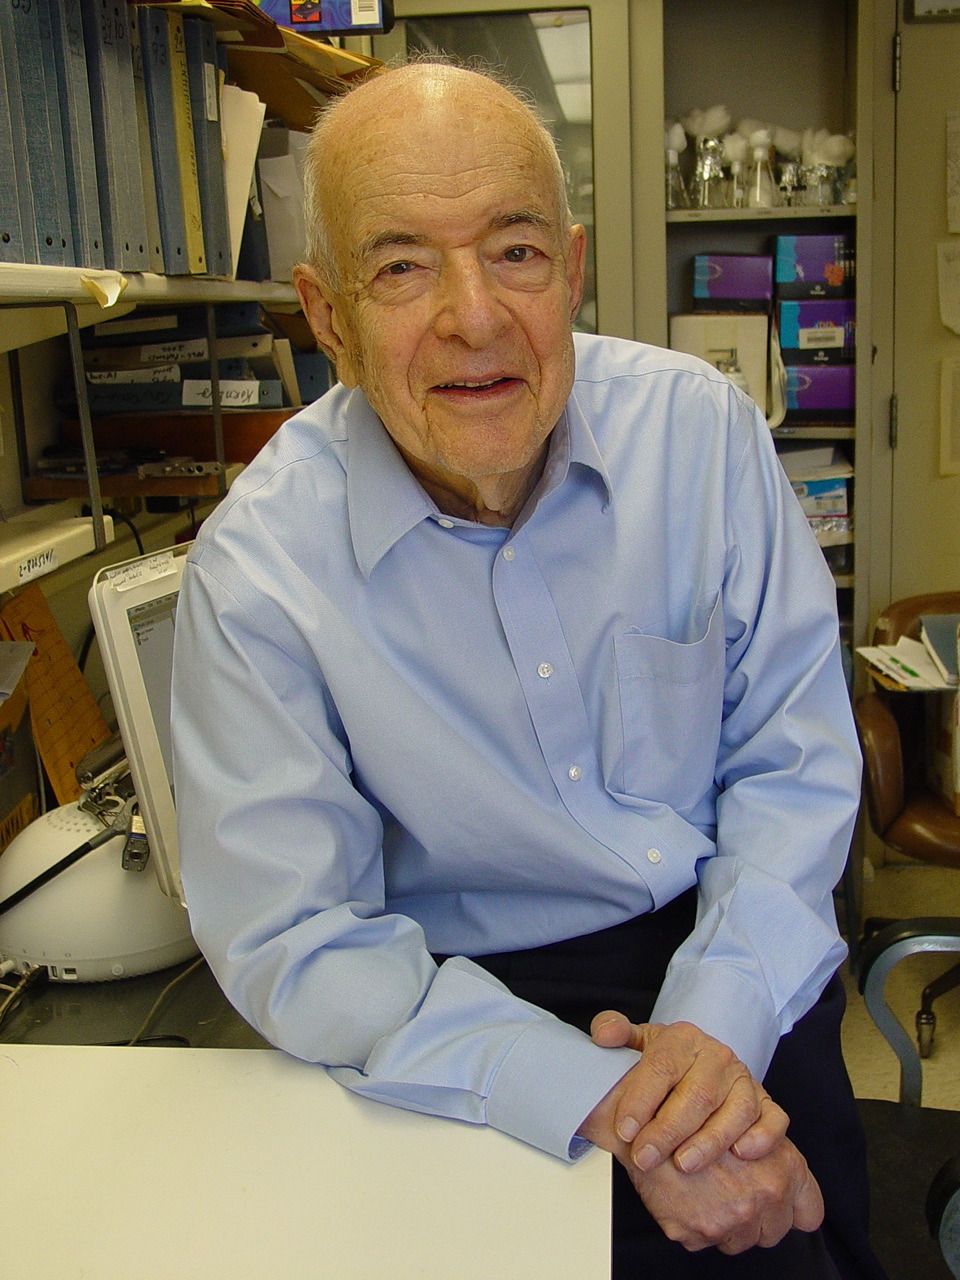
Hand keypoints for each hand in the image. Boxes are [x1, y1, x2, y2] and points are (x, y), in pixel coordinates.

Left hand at [581, 1015, 787, 1174]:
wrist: (703, 1064)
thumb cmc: (666, 1062)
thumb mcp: (639, 1043)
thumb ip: (615, 1032)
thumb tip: (603, 1035)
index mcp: (683, 1039)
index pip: (661, 1067)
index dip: (641, 1099)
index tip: (624, 1129)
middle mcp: (717, 1056)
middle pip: (697, 1094)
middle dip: (668, 1130)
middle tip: (645, 1157)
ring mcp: (744, 1080)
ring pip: (735, 1110)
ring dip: (709, 1141)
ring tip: (683, 1164)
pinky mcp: (766, 1103)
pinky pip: (773, 1120)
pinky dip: (760, 1137)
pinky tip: (740, 1154)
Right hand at [629, 1139, 823, 1253]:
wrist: (646, 1121)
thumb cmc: (695, 1114)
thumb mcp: (750, 1122)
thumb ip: (775, 1155)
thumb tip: (789, 1188)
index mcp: (785, 1169)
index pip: (809, 1212)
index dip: (795, 1209)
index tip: (783, 1206)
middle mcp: (765, 1196)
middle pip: (774, 1231)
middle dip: (757, 1216)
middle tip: (731, 1189)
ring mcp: (732, 1218)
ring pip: (740, 1240)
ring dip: (727, 1222)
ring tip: (704, 1189)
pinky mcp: (698, 1232)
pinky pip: (705, 1241)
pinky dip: (695, 1222)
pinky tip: (685, 1194)